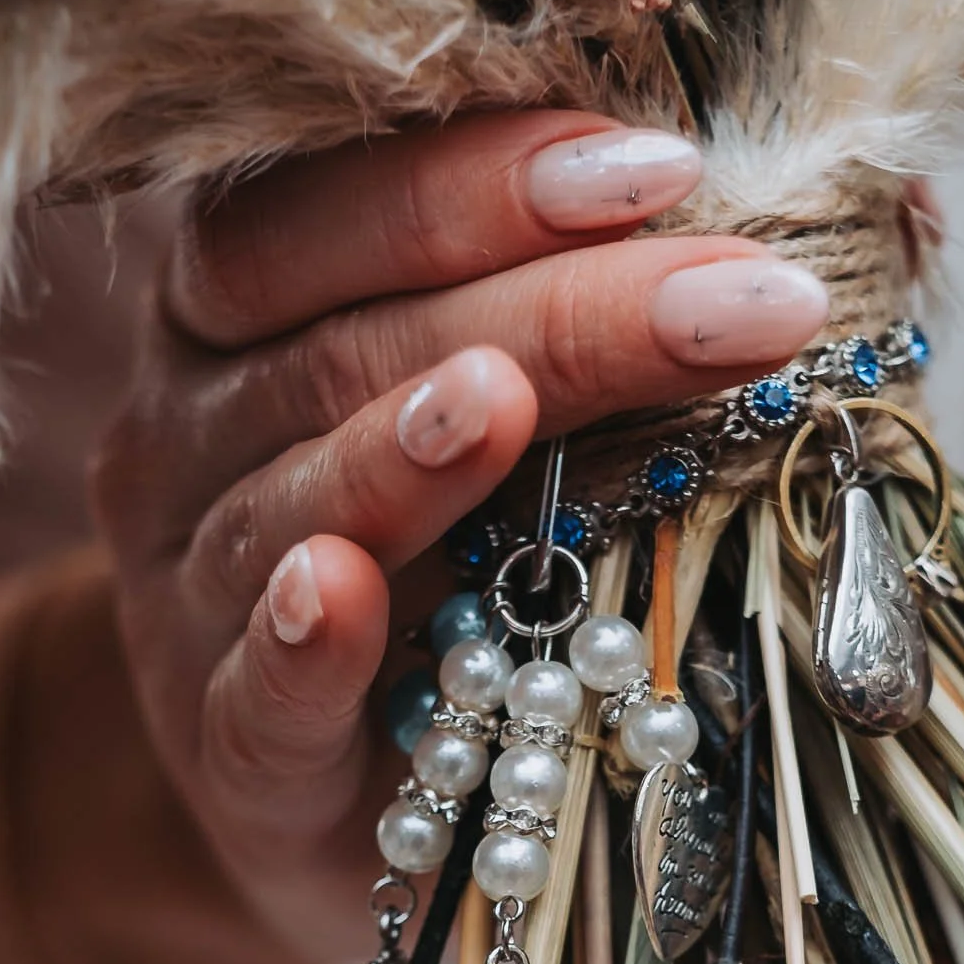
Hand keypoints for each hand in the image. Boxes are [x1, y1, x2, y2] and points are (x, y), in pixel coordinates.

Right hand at [89, 111, 828, 963]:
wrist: (334, 795)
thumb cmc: (436, 580)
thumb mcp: (492, 434)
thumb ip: (569, 339)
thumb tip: (770, 257)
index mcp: (246, 323)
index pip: (325, 213)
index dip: (476, 181)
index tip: (662, 168)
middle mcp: (193, 439)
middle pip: (337, 344)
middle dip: (543, 310)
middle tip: (725, 301)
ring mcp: (192, 597)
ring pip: (282, 502)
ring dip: (399, 449)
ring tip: (505, 400)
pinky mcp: (227, 750)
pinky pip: (249, 687)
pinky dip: (295, 639)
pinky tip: (340, 591)